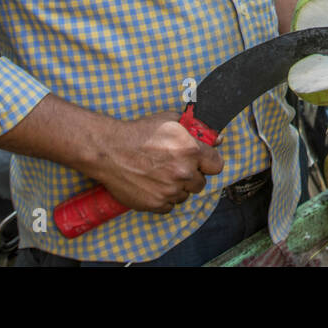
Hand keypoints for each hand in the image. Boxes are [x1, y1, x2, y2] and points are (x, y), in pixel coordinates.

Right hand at [95, 110, 224, 213]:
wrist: (110, 150)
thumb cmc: (140, 133)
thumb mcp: (170, 121)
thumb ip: (196, 129)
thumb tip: (217, 139)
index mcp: (191, 150)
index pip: (217, 166)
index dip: (208, 164)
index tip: (201, 163)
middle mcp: (184, 172)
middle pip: (201, 183)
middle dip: (191, 176)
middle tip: (175, 168)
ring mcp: (170, 190)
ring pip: (184, 196)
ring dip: (177, 188)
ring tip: (161, 176)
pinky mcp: (155, 203)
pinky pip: (169, 206)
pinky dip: (163, 199)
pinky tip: (153, 186)